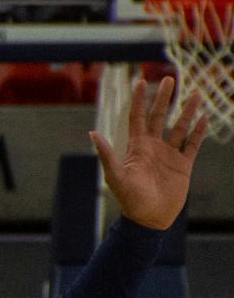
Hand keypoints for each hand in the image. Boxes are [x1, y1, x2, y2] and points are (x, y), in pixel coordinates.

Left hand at [91, 78, 207, 231]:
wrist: (149, 219)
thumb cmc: (129, 199)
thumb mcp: (115, 176)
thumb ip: (107, 154)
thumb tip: (92, 133)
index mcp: (136, 147)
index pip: (137, 118)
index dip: (139, 100)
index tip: (141, 81)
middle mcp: (153, 147)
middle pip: (159, 117)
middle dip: (164, 98)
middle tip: (170, 79)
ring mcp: (169, 155)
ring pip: (179, 127)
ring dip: (187, 111)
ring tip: (196, 94)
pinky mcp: (183, 165)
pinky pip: (193, 144)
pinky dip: (199, 132)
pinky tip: (204, 118)